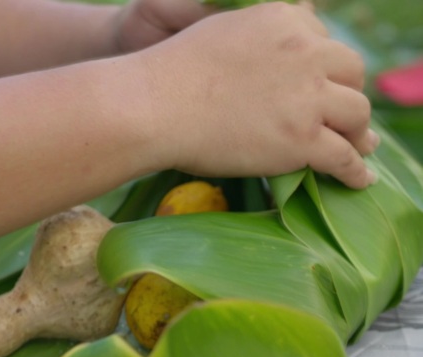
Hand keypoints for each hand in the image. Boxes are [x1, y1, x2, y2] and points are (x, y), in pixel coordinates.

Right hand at [124, 2, 376, 187]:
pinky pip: (344, 157)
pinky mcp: (303, 139)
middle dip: (347, 93)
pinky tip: (359, 179)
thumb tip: (275, 53)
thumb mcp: (222, 32)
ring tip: (359, 147)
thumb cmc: (174, 72)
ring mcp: (307, 97)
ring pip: (357, 114)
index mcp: (286, 20)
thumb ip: (259, 38)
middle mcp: (306, 51)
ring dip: (358, 132)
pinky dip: (355, 171)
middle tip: (342, 115)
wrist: (154, 106)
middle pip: (351, 71)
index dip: (323, 66)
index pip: (324, 41)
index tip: (319, 85)